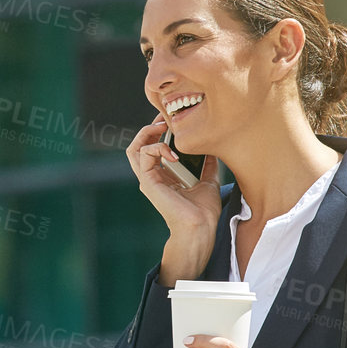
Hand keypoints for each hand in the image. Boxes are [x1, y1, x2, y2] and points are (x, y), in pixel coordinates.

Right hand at [126, 117, 220, 281]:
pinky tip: (173, 154)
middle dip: (149, 128)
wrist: (200, 227)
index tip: (173, 121)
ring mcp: (148, 179)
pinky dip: (157, 148)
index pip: (153, 148)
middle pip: (138, 146)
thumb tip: (212, 147)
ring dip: (147, 134)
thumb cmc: (204, 210)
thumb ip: (206, 163)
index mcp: (164, 176)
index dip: (159, 132)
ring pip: (134, 149)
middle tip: (164, 120)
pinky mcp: (148, 182)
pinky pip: (143, 155)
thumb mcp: (208, 179)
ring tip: (162, 128)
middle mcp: (153, 177)